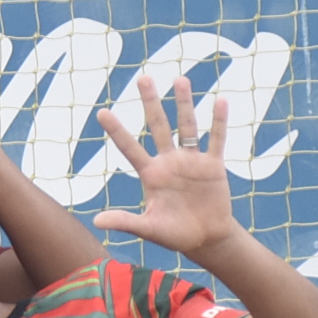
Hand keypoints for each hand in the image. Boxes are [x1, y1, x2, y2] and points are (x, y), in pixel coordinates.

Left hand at [91, 74, 242, 255]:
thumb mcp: (148, 229)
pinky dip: (219, 122)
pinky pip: (217, 140)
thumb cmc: (174, 234)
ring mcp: (192, 161)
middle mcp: (169, 162)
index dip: (117, 131)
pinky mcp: (214, 166)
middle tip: (143, 78)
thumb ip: (125, 222)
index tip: (101, 112)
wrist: (206, 239)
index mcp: (151, 174)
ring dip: (184, 104)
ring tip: (180, 79)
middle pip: (158, 126)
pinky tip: (220, 101)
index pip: (129, 148)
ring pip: (187, 126)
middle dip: (151, 103)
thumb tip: (96, 221)